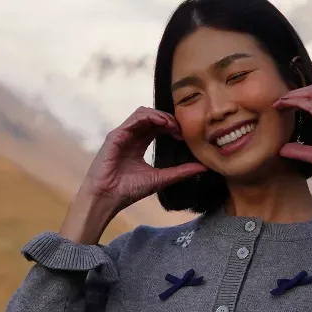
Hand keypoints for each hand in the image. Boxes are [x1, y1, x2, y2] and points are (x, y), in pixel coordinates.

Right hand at [61, 108, 204, 241]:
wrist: (107, 198)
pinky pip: (135, 118)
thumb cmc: (128, 190)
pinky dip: (150, 117)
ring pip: (144, 113)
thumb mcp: (160, 179)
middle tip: (183, 128)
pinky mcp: (116, 135)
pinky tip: (163, 123)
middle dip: (169, 119)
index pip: (158, 127)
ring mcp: (123, 134)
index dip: (173, 127)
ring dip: (161, 116)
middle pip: (153, 117)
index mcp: (139, 144)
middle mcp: (131, 136)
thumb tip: (204, 167)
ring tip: (174, 125)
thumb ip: (180, 172)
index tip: (185, 136)